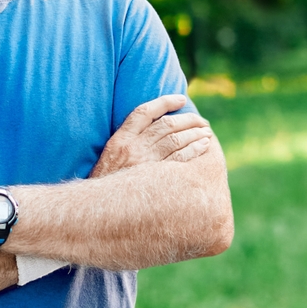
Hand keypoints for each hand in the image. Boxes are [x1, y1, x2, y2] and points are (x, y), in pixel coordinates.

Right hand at [91, 94, 210, 177]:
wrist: (100, 209)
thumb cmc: (108, 182)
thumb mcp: (111, 157)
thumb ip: (128, 141)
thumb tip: (155, 129)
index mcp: (120, 139)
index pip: (144, 112)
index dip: (164, 102)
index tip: (181, 99)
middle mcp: (133, 148)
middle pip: (166, 125)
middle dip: (188, 120)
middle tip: (201, 121)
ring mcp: (144, 163)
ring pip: (175, 140)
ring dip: (195, 134)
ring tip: (206, 132)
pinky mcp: (156, 179)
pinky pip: (180, 160)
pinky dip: (194, 150)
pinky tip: (204, 146)